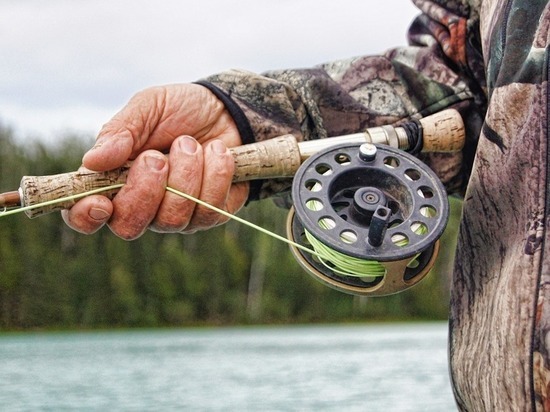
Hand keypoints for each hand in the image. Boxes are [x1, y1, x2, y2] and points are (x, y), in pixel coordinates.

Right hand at [62, 84, 248, 238]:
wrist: (227, 110)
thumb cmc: (180, 110)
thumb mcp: (148, 107)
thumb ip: (120, 131)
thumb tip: (91, 161)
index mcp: (113, 181)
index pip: (86, 215)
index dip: (86, 216)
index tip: (100, 201)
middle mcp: (143, 206)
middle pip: (129, 226)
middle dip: (145, 190)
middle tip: (156, 156)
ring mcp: (178, 214)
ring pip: (172, 219)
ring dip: (184, 174)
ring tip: (190, 143)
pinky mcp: (211, 214)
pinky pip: (210, 210)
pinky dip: (214, 174)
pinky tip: (217, 151)